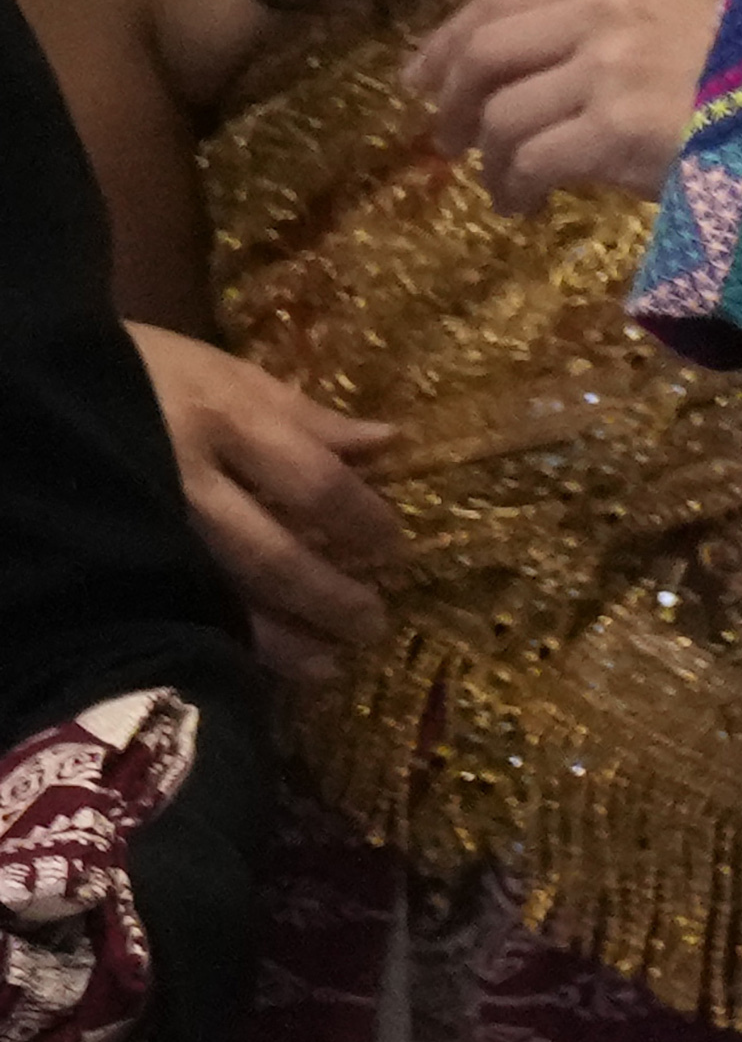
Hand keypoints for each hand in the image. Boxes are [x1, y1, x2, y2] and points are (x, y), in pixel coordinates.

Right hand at [123, 322, 402, 679]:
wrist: (47, 394)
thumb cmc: (150, 374)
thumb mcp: (229, 375)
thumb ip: (307, 416)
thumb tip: (389, 443)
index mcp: (226, 423)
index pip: (314, 483)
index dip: (361, 520)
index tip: (393, 547)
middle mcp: (190, 484)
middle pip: (271, 555)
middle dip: (326, 597)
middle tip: (371, 625)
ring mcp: (149, 529)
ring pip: (221, 597)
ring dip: (278, 638)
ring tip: (327, 667)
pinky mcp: (118, 561)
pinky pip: (176, 606)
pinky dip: (218, 638)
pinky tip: (249, 662)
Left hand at [406, 0, 719, 213]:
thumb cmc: (738, 78)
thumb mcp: (665, 22)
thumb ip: (587, 26)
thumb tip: (476, 69)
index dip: (448, 38)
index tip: (419, 78)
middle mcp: (610, 6)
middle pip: (486, 51)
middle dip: (450, 101)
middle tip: (447, 140)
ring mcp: (613, 65)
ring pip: (499, 114)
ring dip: (488, 158)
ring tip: (504, 183)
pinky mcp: (616, 125)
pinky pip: (527, 161)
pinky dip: (512, 190)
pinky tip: (524, 206)